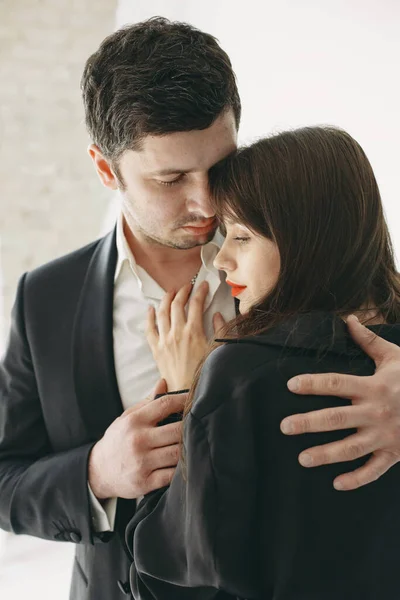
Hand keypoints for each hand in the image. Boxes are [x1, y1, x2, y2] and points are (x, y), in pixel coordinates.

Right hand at [88, 380, 186, 499]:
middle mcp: (138, 440)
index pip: (165, 404)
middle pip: (176, 430)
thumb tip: (163, 383)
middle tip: (201, 423)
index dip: (184, 400)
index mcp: (134, 421)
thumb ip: (147, 403)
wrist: (98, 471)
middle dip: (191, 426)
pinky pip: (172, 474)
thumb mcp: (127, 418)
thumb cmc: (118, 440)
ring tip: (196, 442)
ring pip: (177, 453)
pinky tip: (186, 462)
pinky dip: (181, 468)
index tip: (195, 398)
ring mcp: (142, 463)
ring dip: (188, 448)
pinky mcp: (145, 482)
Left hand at [146, 281, 224, 389]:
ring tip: (171, 292)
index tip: (203, 285)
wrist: (188, 392)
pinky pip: (149, 329)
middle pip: (177, 304)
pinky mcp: (157, 349)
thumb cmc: (205, 374)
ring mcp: (164, 340)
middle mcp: (177, 333)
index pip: (196, 303)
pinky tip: (150, 309)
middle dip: (183, 291)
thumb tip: (217, 314)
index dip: (200, 291)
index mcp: (194, 332)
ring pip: (162, 312)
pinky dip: (149, 317)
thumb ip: (220, 330)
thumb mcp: (219, 351)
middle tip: (187, 286)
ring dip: (166, 299)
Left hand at [280, 315, 399, 490]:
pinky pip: (375, 470)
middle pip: (337, 418)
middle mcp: (376, 412)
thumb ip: (368, 340)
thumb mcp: (394, 356)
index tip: (291, 385)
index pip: (337, 383)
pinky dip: (357, 479)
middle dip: (309, 423)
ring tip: (302, 459)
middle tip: (285, 427)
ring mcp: (385, 435)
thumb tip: (349, 319)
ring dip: (326, 454)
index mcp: (373, 387)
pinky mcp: (395, 453)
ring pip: (351, 448)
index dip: (313, 384)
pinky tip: (337, 484)